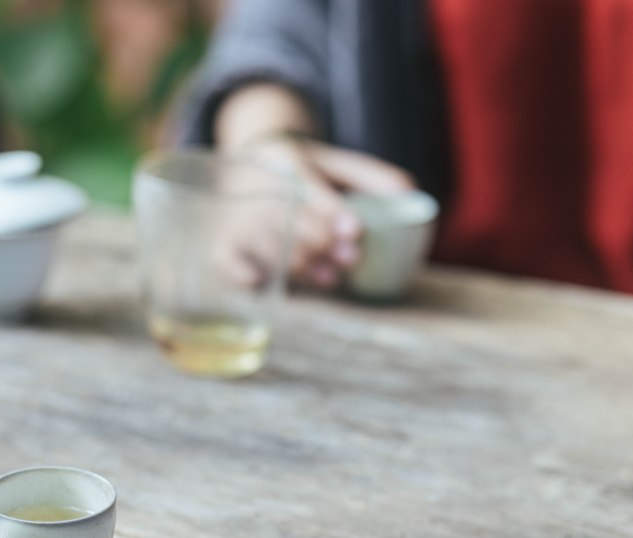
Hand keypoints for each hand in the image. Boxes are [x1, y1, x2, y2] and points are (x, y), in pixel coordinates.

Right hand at [243, 133, 414, 288]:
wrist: (254, 161)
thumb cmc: (306, 171)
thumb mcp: (338, 162)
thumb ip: (373, 177)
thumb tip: (408, 194)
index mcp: (287, 163)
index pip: (307, 190)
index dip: (331, 213)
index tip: (356, 231)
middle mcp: (257, 190)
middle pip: (285, 221)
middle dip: (320, 243)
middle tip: (351, 259)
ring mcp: (237, 219)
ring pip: (265, 247)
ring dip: (299, 266)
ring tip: (330, 278)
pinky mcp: (224, 245)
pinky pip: (230, 265)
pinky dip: (249, 276)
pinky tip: (271, 281)